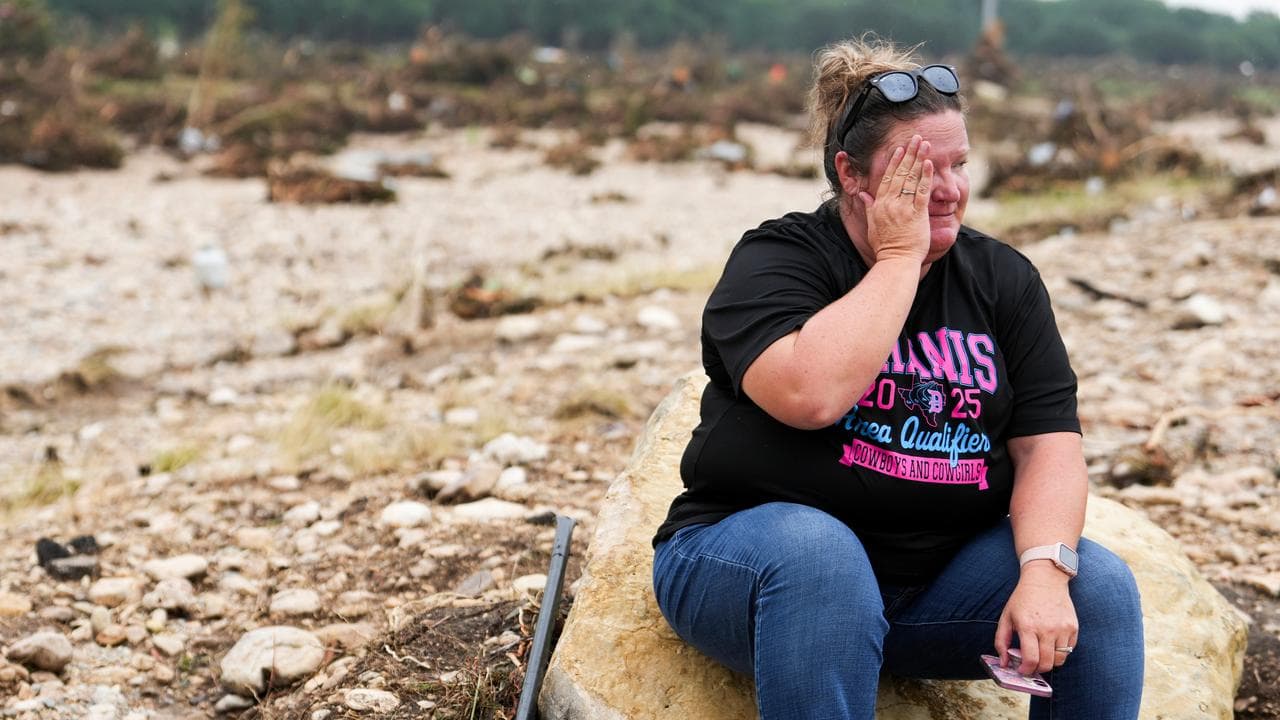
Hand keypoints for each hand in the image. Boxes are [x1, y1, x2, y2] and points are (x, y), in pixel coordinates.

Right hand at [856, 134, 932, 264]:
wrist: (895, 261)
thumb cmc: (885, 246)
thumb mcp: (871, 225)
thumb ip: (869, 207)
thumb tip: (862, 194)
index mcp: (879, 204)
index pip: (887, 178)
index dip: (894, 162)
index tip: (899, 149)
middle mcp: (890, 203)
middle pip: (900, 173)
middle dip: (908, 154)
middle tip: (915, 138)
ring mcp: (904, 208)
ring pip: (911, 178)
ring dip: (918, 159)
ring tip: (924, 144)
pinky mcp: (917, 214)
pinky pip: (922, 192)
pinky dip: (925, 177)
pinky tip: (929, 164)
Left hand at [994, 564, 1078, 675]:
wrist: (1044, 580)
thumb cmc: (1023, 600)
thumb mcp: (1006, 617)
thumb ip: (1001, 641)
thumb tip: (1004, 662)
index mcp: (1028, 626)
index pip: (1031, 659)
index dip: (1026, 670)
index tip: (1022, 670)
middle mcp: (1047, 629)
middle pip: (1047, 663)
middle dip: (1037, 669)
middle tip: (1031, 666)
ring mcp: (1062, 628)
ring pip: (1060, 659)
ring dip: (1050, 662)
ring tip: (1041, 654)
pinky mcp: (1073, 627)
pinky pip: (1069, 650)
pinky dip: (1060, 652)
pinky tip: (1051, 643)